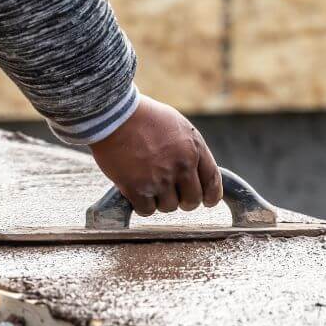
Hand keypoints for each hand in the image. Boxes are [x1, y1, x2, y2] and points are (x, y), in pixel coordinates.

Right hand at [89, 96, 222, 216]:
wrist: (113, 115)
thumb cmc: (143, 117)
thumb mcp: (177, 126)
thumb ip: (189, 149)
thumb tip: (194, 172)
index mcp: (193, 148)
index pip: (212, 181)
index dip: (211, 196)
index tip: (207, 201)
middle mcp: (180, 166)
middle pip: (192, 201)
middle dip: (183, 200)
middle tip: (172, 194)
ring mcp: (159, 179)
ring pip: (169, 207)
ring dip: (160, 201)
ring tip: (149, 185)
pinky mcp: (137, 188)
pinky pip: (146, 210)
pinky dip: (142, 205)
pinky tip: (136, 192)